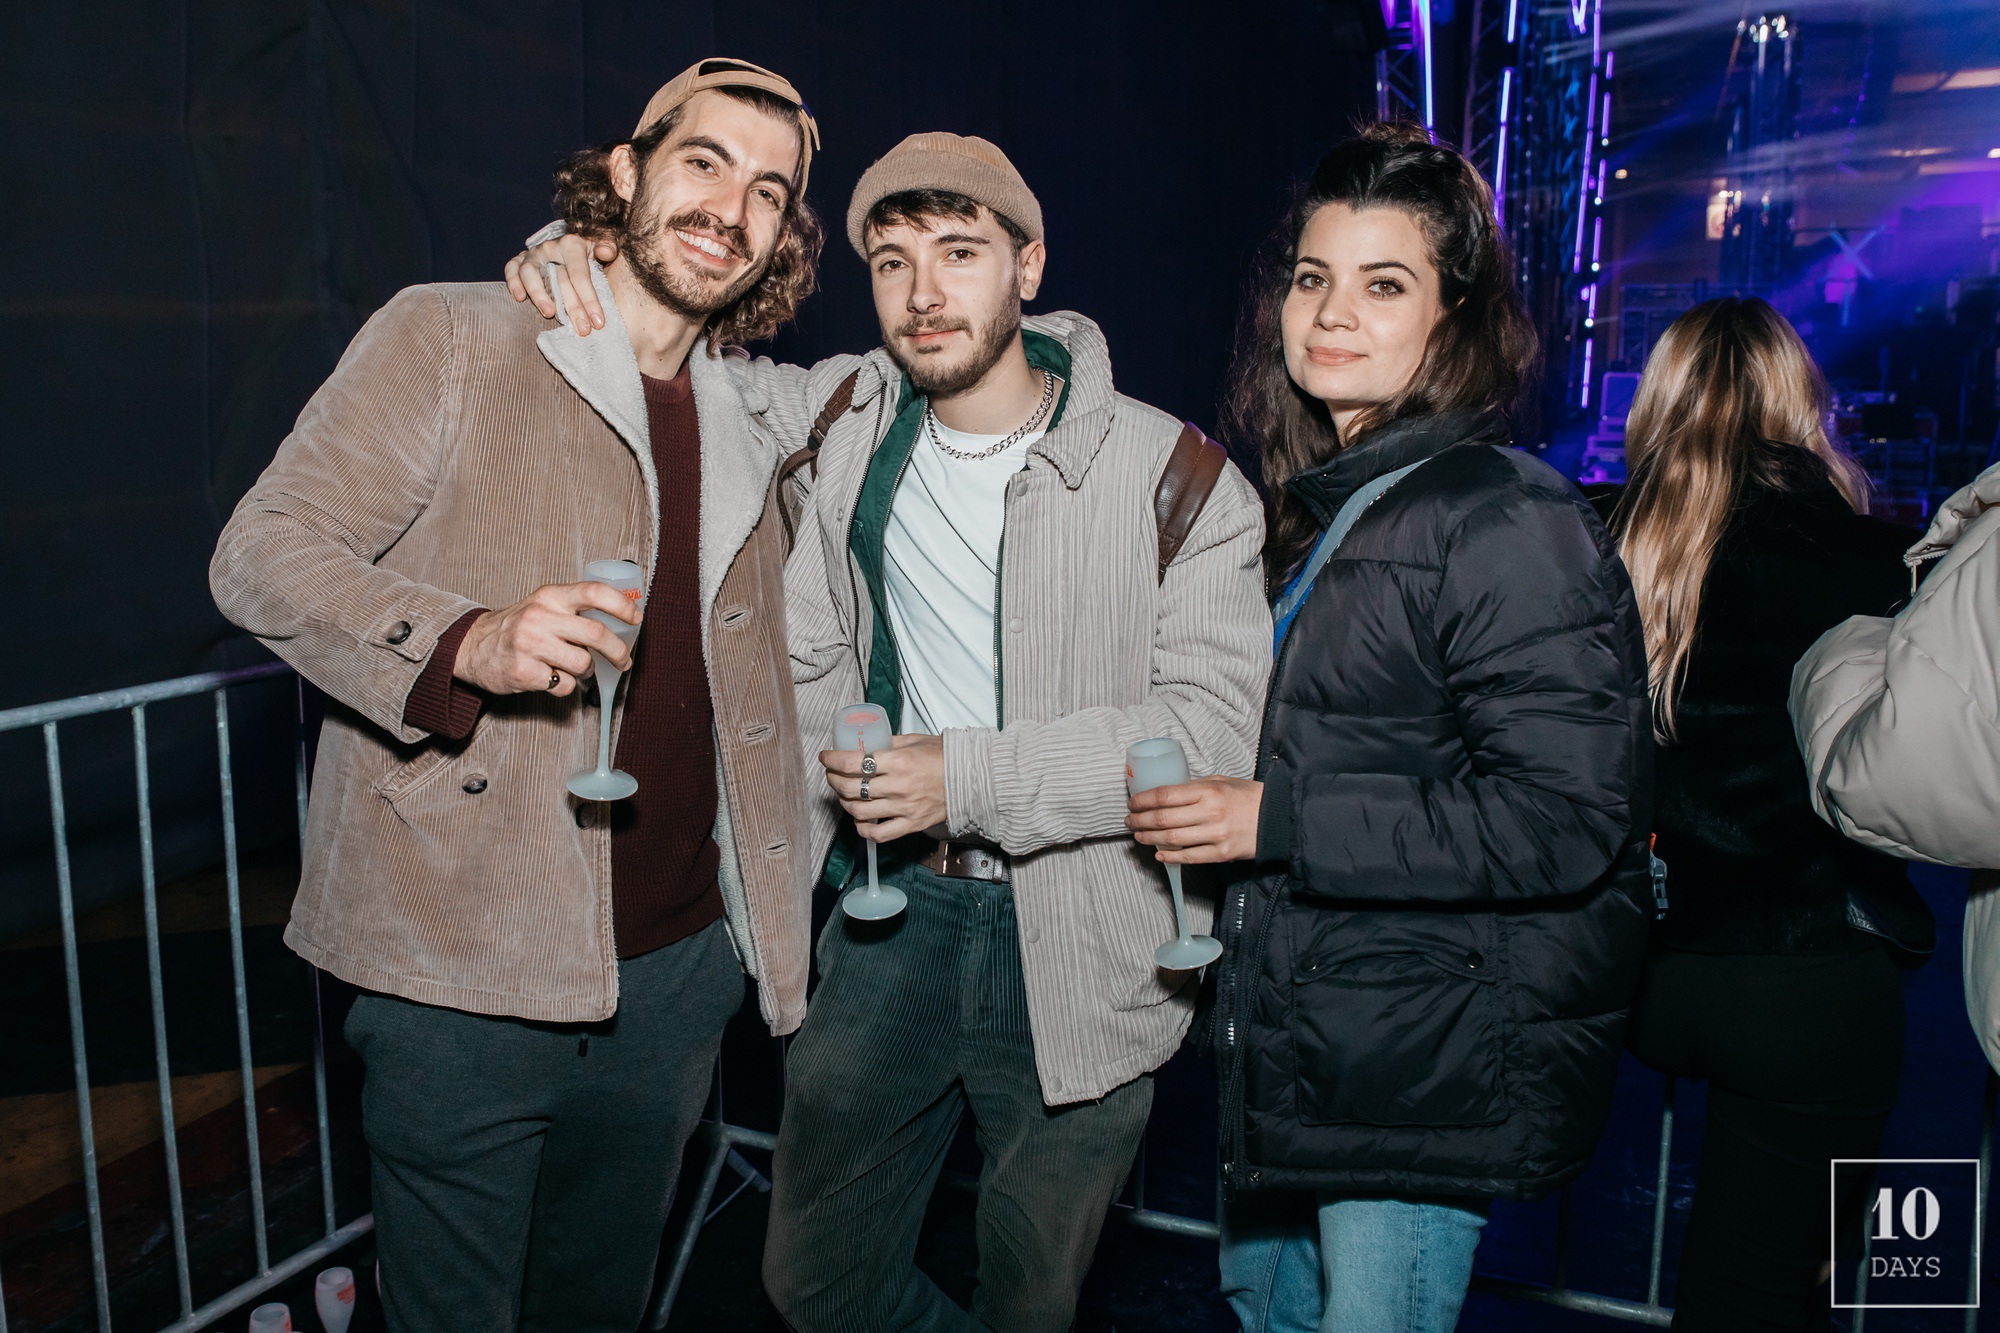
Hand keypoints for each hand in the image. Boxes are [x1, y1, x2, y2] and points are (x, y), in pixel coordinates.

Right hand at [452, 582, 639, 696]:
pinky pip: (564, 685)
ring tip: (573, 667)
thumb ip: (574, 608)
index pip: (594, 592)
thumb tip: (621, 619)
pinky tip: (551, 676)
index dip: (621, 605)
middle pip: (596, 634)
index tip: (636, 618)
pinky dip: (565, 685)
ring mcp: (531, 645)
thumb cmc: (517, 627)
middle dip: (618, 651)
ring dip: (587, 670)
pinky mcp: (524, 672)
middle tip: (623, 660)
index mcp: (550, 596)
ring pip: (583, 663)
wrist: (473, 647)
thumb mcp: (543, 605)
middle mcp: (540, 617)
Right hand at [504, 232, 619, 333]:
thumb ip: (608, 246)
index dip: (590, 299)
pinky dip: (512, 282)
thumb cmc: (590, 251)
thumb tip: (606, 252)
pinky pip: (511, 268)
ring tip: (549, 313)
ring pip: (529, 272)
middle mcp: (550, 248)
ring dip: (538, 294)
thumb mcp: (603, 244)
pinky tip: (519, 298)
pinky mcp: (520, 260)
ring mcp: (533, 254)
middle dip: (572, 307)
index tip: (598, 322)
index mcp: (572, 245)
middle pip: (558, 279)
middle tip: (582, 329)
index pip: (579, 274)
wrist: (569, 246)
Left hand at [820, 733, 946, 842]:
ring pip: (859, 811)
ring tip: (843, 795)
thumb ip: (888, 743)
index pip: (852, 763)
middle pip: (850, 788)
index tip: (825, 757)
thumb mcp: (914, 740)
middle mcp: (897, 786)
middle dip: (833, 780)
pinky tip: (859, 819)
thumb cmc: (943, 756)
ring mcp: (903, 808)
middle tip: (832, 775)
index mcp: (898, 761)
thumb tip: (865, 745)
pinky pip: (879, 834)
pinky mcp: (911, 824)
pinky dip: (863, 829)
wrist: (972, 779)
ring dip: (844, 802)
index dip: (832, 760)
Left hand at [1126, 777, 1262, 864]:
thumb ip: (1195, 787)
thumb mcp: (1222, 781)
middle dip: (1140, 820)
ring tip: (1138, 836)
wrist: (1278, 818)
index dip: (1142, 800)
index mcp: (1208, 790)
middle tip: (1129, 821)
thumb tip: (1168, 794)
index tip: (1132, 804)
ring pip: (1171, 839)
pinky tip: (1159, 854)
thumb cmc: (1248, 796)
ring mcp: (1215, 834)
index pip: (1164, 795)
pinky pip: (1189, 857)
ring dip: (1149, 838)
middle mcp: (1209, 812)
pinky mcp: (1221, 853)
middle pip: (1162, 818)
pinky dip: (1170, 856)